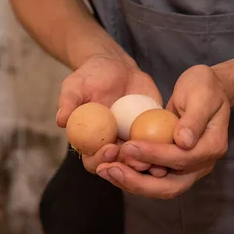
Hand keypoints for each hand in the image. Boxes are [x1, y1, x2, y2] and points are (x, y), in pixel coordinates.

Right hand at [56, 54, 166, 175]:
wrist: (115, 66)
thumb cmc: (90, 77)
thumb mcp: (76, 86)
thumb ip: (69, 103)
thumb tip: (61, 120)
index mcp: (90, 143)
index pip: (93, 161)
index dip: (101, 160)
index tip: (111, 148)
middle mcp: (111, 147)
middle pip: (119, 168)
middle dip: (128, 166)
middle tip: (138, 158)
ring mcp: (132, 143)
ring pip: (140, 162)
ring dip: (149, 164)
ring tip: (158, 161)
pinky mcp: (150, 135)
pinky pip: (158, 146)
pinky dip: (165, 149)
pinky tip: (173, 147)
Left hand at [96, 65, 230, 198]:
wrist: (205, 92)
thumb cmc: (204, 87)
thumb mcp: (201, 93)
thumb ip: (194, 118)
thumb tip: (184, 141)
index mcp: (211, 148)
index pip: (181, 159)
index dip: (155, 155)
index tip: (129, 145)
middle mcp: (200, 165)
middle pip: (169, 186)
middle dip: (138, 182)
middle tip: (111, 170)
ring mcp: (186, 169)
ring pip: (157, 187)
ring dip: (130, 182)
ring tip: (105, 171)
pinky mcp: (171, 167)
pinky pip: (150, 177)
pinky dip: (130, 175)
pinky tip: (110, 167)